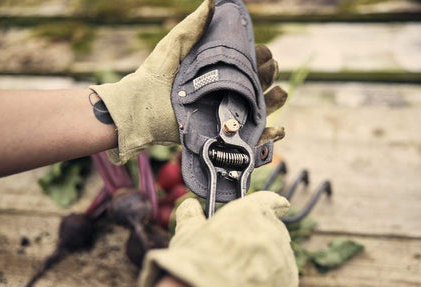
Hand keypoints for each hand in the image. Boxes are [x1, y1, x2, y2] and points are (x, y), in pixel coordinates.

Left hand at [91, 0, 286, 164]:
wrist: (140, 109)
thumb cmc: (154, 76)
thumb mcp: (174, 46)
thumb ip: (193, 26)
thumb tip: (212, 2)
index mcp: (217, 70)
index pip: (248, 61)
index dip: (259, 55)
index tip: (260, 53)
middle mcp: (225, 91)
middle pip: (259, 82)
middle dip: (269, 74)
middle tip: (269, 69)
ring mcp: (226, 114)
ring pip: (261, 107)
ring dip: (275, 100)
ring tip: (280, 93)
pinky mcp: (223, 135)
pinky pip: (251, 138)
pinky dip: (269, 136)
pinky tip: (280, 130)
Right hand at [138, 191, 298, 286]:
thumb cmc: (195, 262)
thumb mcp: (188, 232)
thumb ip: (192, 216)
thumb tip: (189, 205)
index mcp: (252, 212)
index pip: (270, 201)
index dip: (274, 204)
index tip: (281, 206)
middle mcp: (274, 233)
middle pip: (275, 234)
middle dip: (263, 243)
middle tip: (242, 257)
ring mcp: (284, 263)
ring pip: (279, 264)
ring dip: (266, 270)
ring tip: (239, 284)